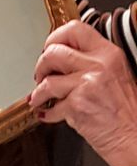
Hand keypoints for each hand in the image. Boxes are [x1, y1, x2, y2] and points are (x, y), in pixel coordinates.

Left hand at [30, 18, 136, 165]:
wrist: (134, 137)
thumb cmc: (126, 111)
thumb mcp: (116, 76)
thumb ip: (92, 63)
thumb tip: (61, 59)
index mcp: (109, 54)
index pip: (75, 29)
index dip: (54, 38)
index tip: (48, 48)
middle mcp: (99, 65)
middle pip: (53, 52)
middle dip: (40, 66)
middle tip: (41, 76)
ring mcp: (87, 85)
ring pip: (47, 80)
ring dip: (38, 92)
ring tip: (40, 98)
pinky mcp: (77, 105)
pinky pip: (50, 106)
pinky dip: (46, 113)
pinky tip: (49, 114)